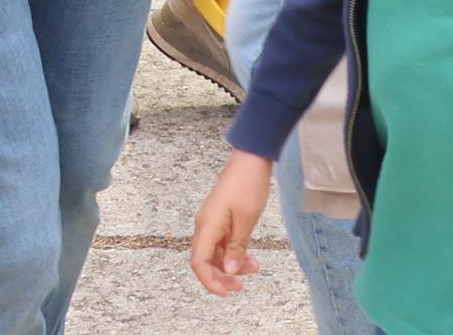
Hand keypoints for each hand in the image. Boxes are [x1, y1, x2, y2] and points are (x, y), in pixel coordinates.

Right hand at [189, 149, 274, 294]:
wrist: (251, 158)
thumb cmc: (248, 185)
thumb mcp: (246, 219)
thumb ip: (236, 247)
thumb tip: (229, 271)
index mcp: (207, 226)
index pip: (199, 262)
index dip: (209, 281)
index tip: (225, 292)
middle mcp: (205, 226)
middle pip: (206, 261)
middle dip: (222, 276)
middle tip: (241, 286)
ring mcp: (212, 222)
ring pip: (216, 253)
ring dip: (231, 264)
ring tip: (254, 268)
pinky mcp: (221, 219)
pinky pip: (222, 243)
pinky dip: (234, 252)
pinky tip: (249, 257)